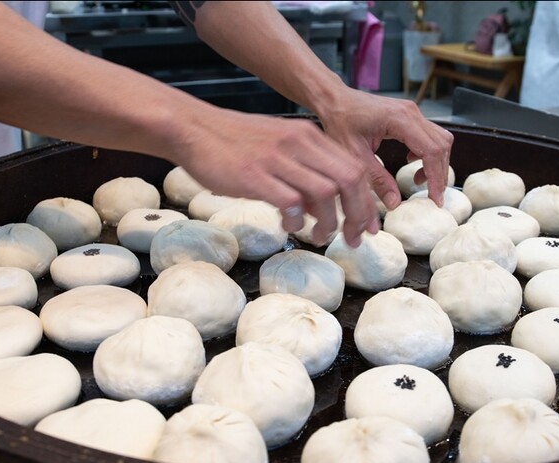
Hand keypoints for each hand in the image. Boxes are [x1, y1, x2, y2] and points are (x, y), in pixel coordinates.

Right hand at [175, 105, 375, 246]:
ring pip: (325, 192)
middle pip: (349, 179)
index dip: (365, 201)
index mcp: (308, 136)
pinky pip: (290, 201)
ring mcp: (277, 158)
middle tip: (352, 238)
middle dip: (357, 214)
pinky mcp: (255, 175)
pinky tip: (290, 226)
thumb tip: (321, 208)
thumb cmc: (232, 143)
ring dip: (329, 221)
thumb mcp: (278, 147)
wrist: (192, 129)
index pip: (354, 168)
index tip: (365, 225)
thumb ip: (303, 173)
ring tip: (320, 236)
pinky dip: (296, 220)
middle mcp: (299, 143)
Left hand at [316, 88, 453, 208]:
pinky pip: (430, 135)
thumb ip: (377, 180)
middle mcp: (411, 112)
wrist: (334, 100)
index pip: (432, 151)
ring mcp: (412, 111)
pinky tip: (411, 161)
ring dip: (435, 162)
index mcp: (400, 120)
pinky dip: (428, 152)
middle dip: (439, 173)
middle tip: (431, 195)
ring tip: (419, 180)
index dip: (436, 177)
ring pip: (440, 139)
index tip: (435, 198)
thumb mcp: (356, 156)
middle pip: (441, 145)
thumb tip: (394, 203)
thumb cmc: (340, 122)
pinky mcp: (409, 114)